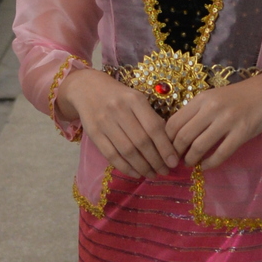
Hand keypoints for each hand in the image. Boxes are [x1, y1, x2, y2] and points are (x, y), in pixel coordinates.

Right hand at [60, 65, 180, 179]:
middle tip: (164, 171)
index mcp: (135, 99)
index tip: (174, 162)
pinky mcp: (93, 133)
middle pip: (141, 142)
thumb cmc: (119, 96)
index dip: (165, 148)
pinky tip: (136, 173)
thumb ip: (151, 118)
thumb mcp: (137, 99)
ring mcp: (104, 122)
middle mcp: (119, 110)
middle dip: (156, 161)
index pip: (154, 128)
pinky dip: (125, 167)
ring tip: (152, 174)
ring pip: (127, 151)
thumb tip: (168, 144)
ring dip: (142, 167)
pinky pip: (111, 155)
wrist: (87, 88)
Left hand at [168, 67, 261, 171]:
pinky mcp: (243, 132)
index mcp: (202, 98)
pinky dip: (210, 163)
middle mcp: (212, 108)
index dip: (166, 140)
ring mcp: (228, 120)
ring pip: (199, 146)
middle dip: (176, 153)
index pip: (173, 122)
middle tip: (176, 161)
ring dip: (191, 160)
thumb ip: (197, 111)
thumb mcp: (215, 97)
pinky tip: (207, 166)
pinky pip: (221, 153)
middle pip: (183, 136)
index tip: (167, 149)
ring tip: (191, 163)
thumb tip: (178, 133)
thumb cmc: (241, 95)